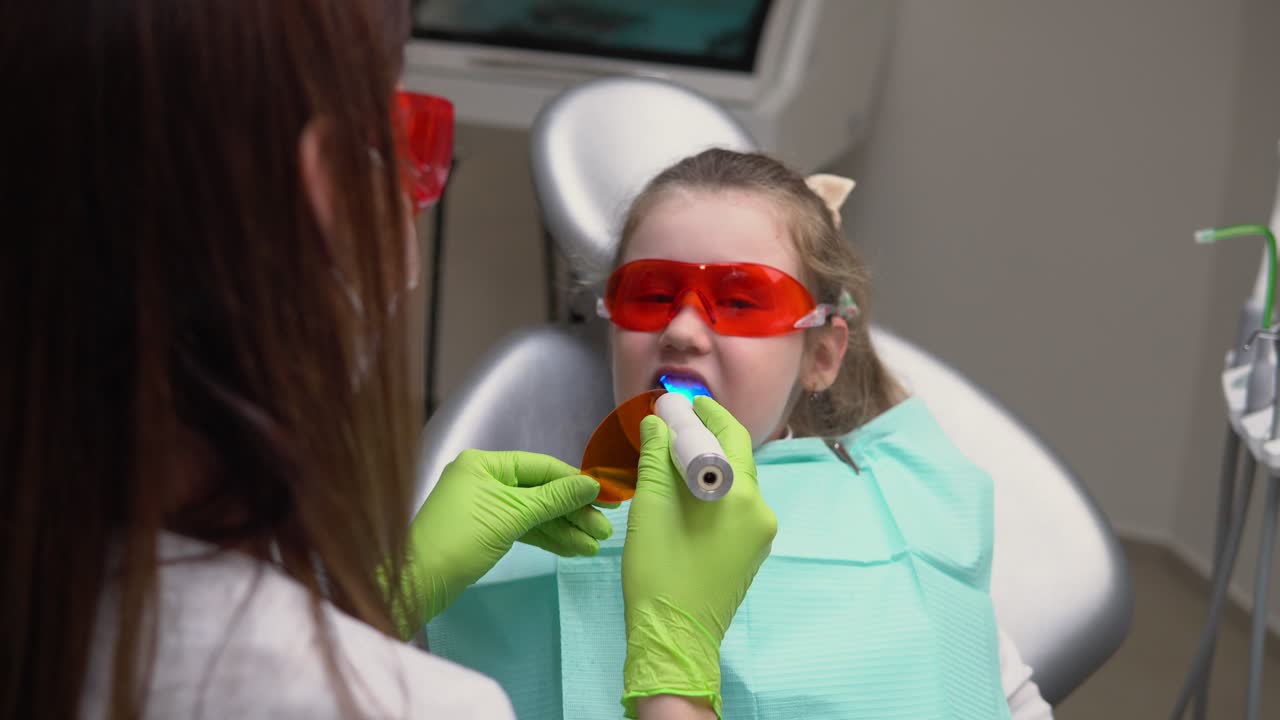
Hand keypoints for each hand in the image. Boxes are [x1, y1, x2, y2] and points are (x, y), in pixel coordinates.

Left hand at [397, 450, 610, 635]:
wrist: (418, 582)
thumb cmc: (461, 539)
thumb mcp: (512, 515)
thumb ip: (554, 499)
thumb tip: (592, 485)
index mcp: (485, 464)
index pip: (542, 467)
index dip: (576, 483)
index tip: (606, 498)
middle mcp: (485, 479)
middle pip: (541, 491)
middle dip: (573, 512)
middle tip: (605, 530)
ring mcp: (486, 506)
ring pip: (535, 513)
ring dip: (564, 529)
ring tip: (594, 546)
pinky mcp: (486, 531)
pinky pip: (524, 529)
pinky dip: (547, 538)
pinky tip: (572, 549)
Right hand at [620, 397, 776, 718]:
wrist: (673, 638)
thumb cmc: (660, 571)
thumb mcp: (651, 507)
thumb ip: (656, 457)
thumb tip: (658, 422)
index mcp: (742, 495)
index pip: (731, 435)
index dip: (706, 413)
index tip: (681, 402)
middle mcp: (761, 511)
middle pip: (736, 458)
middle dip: (705, 438)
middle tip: (673, 424)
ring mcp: (759, 535)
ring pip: (734, 485)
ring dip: (707, 466)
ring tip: (671, 459)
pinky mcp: (750, 554)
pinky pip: (734, 509)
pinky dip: (712, 493)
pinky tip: (685, 494)